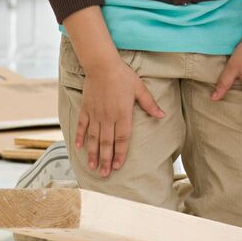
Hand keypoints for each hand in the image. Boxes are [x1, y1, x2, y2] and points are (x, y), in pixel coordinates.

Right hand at [76, 60, 164, 177]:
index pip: (122, 139)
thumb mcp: (140, 89)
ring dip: (93, 154)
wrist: (102, 65)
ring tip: (93, 167)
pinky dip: (80, 137)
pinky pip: (82, 126)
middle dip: (105, 160)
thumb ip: (150, 104)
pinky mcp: (85, 109)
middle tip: (104, 175)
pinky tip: (79, 148)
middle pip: (107, 143)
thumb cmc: (123, 76)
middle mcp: (108, 118)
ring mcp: (95, 114)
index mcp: (123, 114)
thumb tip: (162, 115)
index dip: (120, 154)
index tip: (117, 166)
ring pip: (93, 138)